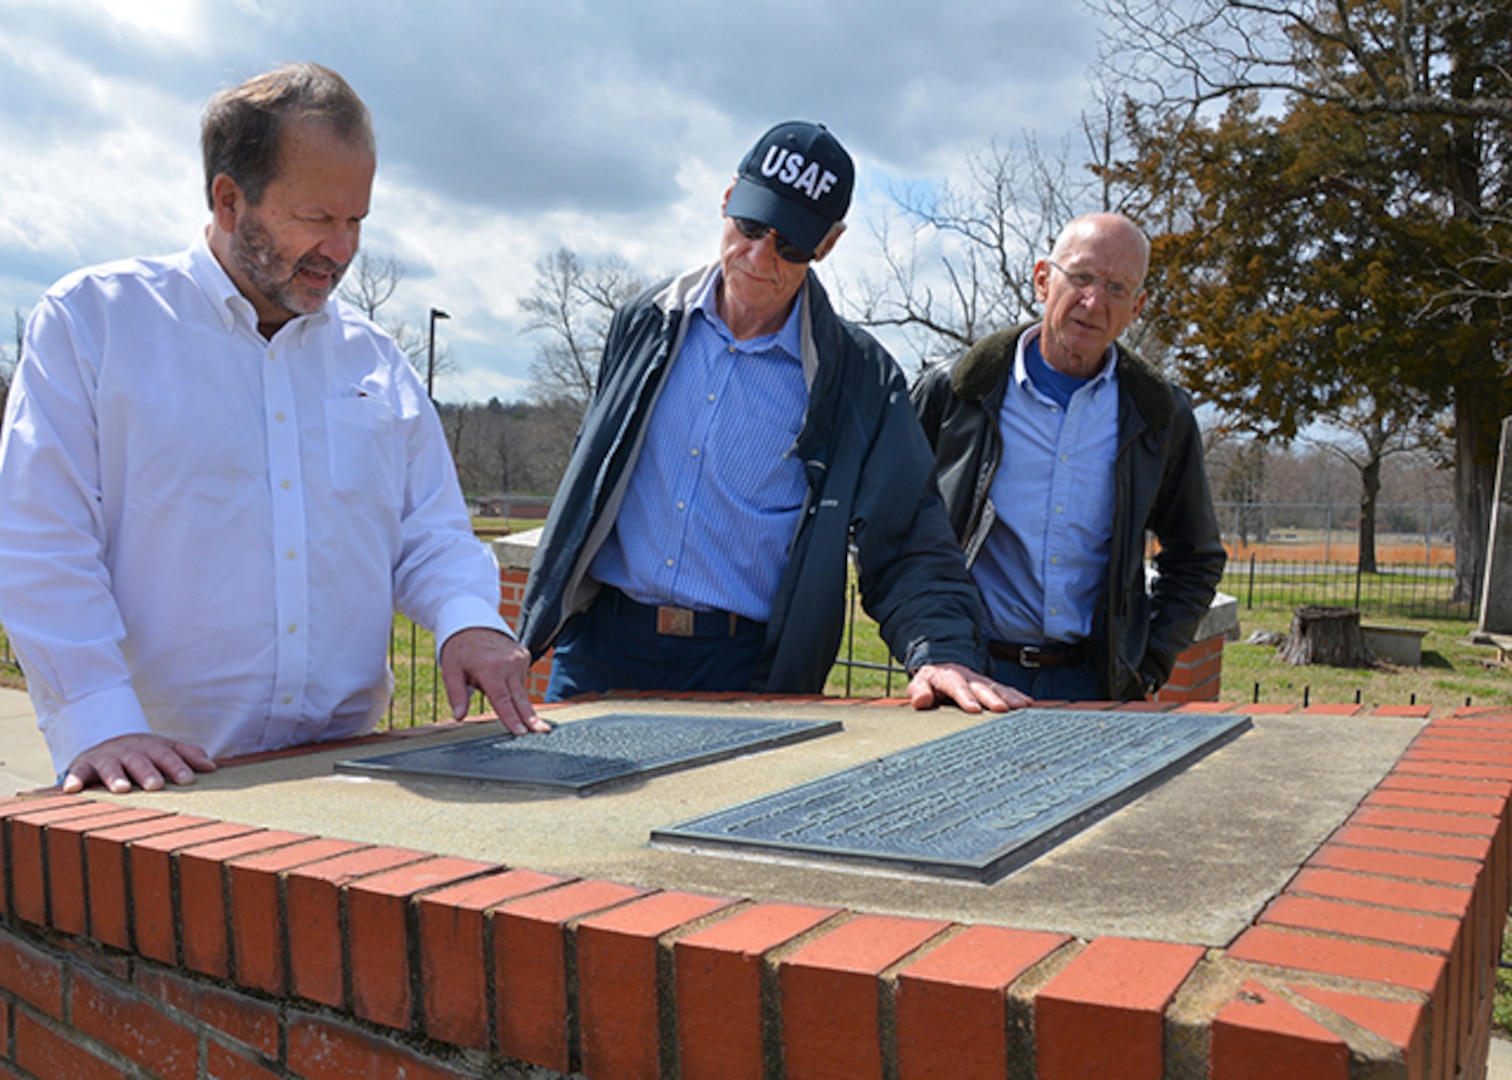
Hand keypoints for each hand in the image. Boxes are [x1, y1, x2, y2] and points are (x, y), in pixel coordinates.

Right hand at [63, 733, 215, 794]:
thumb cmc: (144, 752)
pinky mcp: (85, 765)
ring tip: (122, 789)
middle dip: (149, 772)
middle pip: (141, 760)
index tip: (189, 779)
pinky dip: (74, 779)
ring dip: (116, 777)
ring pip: (112, 766)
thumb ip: (188, 755)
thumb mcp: (165, 749)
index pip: (168, 755)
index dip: (178, 766)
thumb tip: (211, 766)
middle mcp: (131, 751)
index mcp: (153, 747)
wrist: (108, 740)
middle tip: (156, 785)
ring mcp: (108, 758)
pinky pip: (78, 772)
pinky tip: (72, 789)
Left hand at [439, 627, 551, 735]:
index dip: (512, 719)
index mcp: (490, 669)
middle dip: (531, 718)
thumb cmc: (459, 649)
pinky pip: (520, 679)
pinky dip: (512, 684)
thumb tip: (459, 716)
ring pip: (519, 690)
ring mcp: (520, 659)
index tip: (521, 732)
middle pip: (520, 699)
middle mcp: (509, 664)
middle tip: (544, 731)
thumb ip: (456, 694)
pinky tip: (500, 675)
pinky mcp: (525, 656)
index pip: (502, 700)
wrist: (473, 622)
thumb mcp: (451, 670)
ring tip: (488, 679)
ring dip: (510, 696)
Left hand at [906, 662, 1031, 713]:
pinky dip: (1017, 696)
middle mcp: (968, 678)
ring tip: (1023, 706)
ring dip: (1010, 696)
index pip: (956, 686)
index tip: (974, 709)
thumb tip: (921, 700)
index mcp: (948, 677)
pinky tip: (1029, 704)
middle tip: (1002, 709)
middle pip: (981, 687)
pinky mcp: (991, 688)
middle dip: (992, 698)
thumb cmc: (931, 682)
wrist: (943, 669)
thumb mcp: (920, 684)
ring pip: (997, 688)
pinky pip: (1005, 691)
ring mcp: (982, 682)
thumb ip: (919, 691)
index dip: (965, 697)